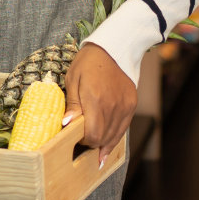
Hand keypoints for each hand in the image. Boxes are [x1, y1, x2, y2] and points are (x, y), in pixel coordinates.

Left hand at [61, 44, 135, 165]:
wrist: (112, 49)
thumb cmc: (88, 63)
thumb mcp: (73, 79)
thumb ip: (72, 105)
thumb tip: (66, 125)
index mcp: (95, 99)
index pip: (92, 134)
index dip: (83, 141)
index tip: (75, 138)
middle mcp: (113, 106)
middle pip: (103, 138)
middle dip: (91, 144)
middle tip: (81, 141)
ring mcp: (124, 107)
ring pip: (114, 136)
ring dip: (102, 144)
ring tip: (93, 150)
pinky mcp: (132, 105)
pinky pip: (123, 129)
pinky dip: (114, 139)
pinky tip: (105, 149)